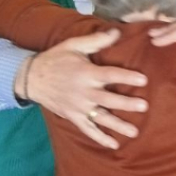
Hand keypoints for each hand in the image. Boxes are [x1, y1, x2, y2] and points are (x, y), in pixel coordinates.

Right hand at [23, 30, 148, 149]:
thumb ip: (96, 40)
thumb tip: (117, 31)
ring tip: (134, 132)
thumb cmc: (56, 59)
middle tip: (144, 106)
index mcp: (86, 74)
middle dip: (127, 104)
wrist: (31, 78)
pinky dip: (100, 138)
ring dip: (118, 125)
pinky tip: (113, 144)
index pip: (111, 75)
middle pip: (109, 99)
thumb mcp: (74, 45)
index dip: (127, 77)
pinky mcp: (73, 117)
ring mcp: (79, 107)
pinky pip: (88, 129)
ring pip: (101, 118)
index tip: (144, 79)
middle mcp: (84, 92)